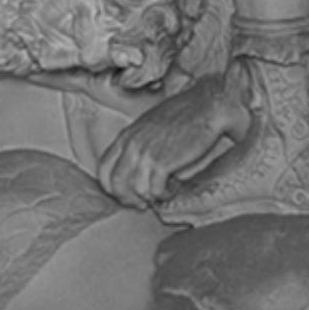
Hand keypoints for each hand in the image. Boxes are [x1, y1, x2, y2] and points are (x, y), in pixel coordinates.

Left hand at [97, 75, 248, 208]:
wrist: (205, 107)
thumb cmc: (182, 114)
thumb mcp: (149, 124)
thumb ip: (136, 143)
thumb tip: (133, 167)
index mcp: (126, 135)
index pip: (103, 168)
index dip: (111, 186)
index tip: (125, 193)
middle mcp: (132, 145)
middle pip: (115, 183)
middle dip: (127, 198)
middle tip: (142, 202)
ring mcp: (146, 153)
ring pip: (135, 190)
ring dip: (150, 196)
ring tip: (163, 191)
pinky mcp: (163, 162)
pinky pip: (155, 190)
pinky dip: (164, 195)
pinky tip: (173, 188)